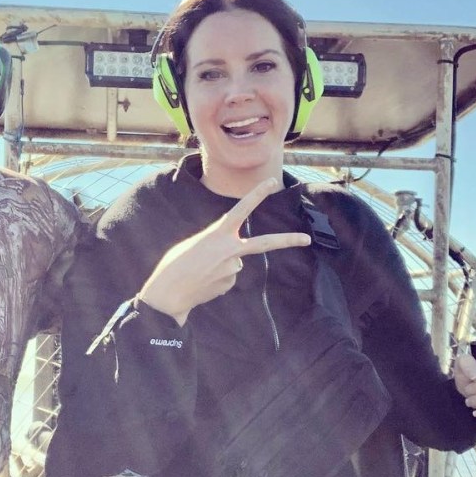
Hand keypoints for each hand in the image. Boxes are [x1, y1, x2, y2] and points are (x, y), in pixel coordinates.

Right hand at [138, 179, 310, 324]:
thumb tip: (237, 262)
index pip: (241, 209)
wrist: (168, 294)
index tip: (272, 182)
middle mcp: (230, 250)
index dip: (257, 194)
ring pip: (234, 262)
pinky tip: (204, 282)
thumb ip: (217, 245)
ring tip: (201, 272)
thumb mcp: (193, 244)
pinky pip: (228, 276)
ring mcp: (233, 269)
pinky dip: (217, 278)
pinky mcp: (230, 283)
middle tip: (307, 239)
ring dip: (220, 266)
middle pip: (264, 243)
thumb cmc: (174, 265)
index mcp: (217, 234)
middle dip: (287, 241)